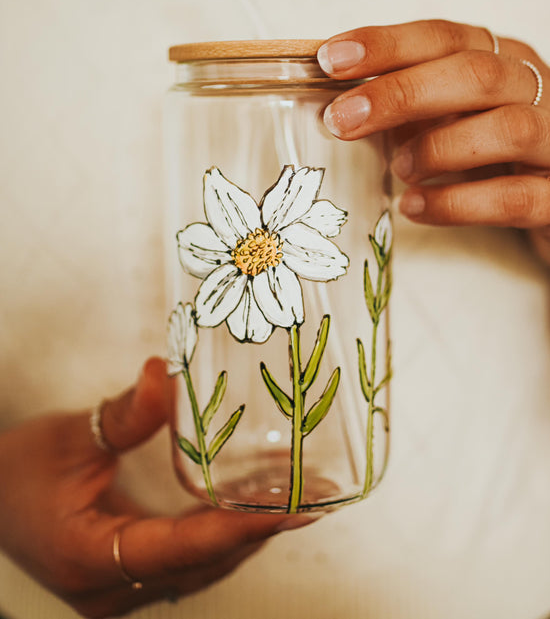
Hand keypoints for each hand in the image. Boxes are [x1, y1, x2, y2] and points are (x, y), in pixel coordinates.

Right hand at [0, 358, 313, 617]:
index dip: (238, 528)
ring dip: (240, 541)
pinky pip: (182, 566)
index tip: (288, 511)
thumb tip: (164, 374)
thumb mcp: (67, 438)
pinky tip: (244, 513)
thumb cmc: (16, 472)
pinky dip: (217, 541)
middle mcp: (108, 589)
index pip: (180, 548)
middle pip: (198, 567)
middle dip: (253, 536)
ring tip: (289, 506)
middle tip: (306, 502)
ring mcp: (116, 591)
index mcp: (90, 558)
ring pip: (194, 573)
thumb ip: (122, 415)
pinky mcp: (123, 579)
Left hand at [318, 19, 549, 263]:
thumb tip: (339, 100)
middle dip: (402, 93)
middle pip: (476, 74)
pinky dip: (458, 202)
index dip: (386, 44)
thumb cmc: (495, 153)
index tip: (330, 59)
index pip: (443, 37)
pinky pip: (516, 197)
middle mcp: (536, 91)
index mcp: (502, 60)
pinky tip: (416, 207)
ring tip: (398, 168)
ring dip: (439, 146)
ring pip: (508, 128)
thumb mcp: (454, 115)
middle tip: (343, 120)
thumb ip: (411, 103)